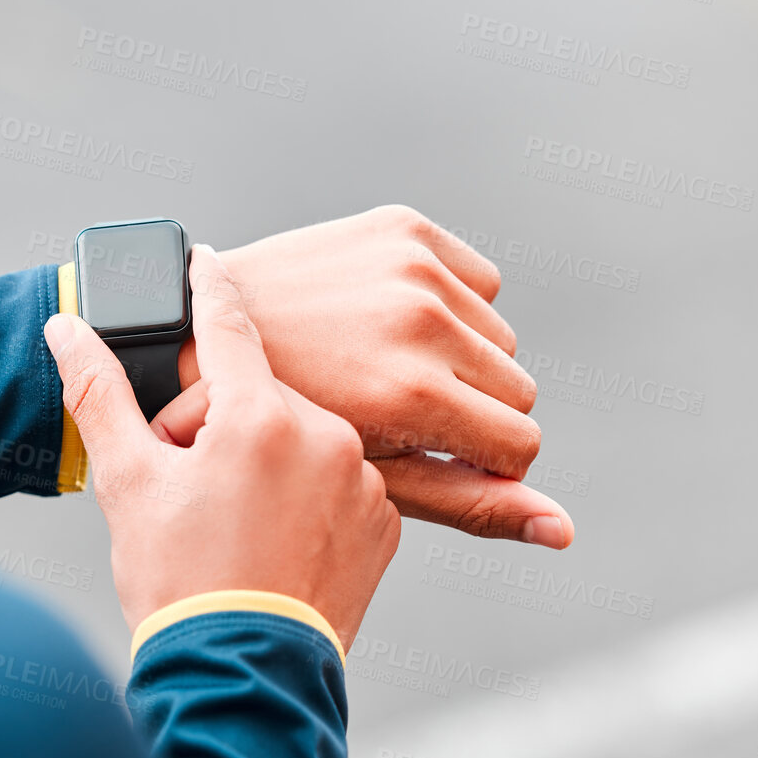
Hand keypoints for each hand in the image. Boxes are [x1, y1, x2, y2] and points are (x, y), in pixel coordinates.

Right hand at [44, 246, 399, 648]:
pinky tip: (269, 540)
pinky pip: (338, 483)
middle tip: (183, 483)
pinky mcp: (384, 523)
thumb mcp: (128, 482)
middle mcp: (328, 436)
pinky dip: (304, 497)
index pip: (230, 325)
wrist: (240, 679)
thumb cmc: (180, 583)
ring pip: (302, 442)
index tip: (204, 260)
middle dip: (221, 426)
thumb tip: (65, 329)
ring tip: (227, 525)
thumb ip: (100, 393)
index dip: (210, 288)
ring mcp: (363, 482)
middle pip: (261, 399)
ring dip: (264, 461)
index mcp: (262, 416)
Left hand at [173, 205, 573, 548]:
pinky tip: (387, 321)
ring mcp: (411, 267)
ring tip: (384, 365)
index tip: (430, 453)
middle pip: (517, 388)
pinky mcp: (402, 226)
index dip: (480, 461)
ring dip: (460, 357)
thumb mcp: (369, 477)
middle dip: (472, 410)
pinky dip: (450, 304)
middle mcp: (420, 321)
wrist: (193, 331)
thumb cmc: (276, 427)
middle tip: (395, 410)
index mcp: (411, 392)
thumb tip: (564, 531)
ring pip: (501, 336)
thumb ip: (471, 504)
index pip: (520, 443)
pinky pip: (480, 280)